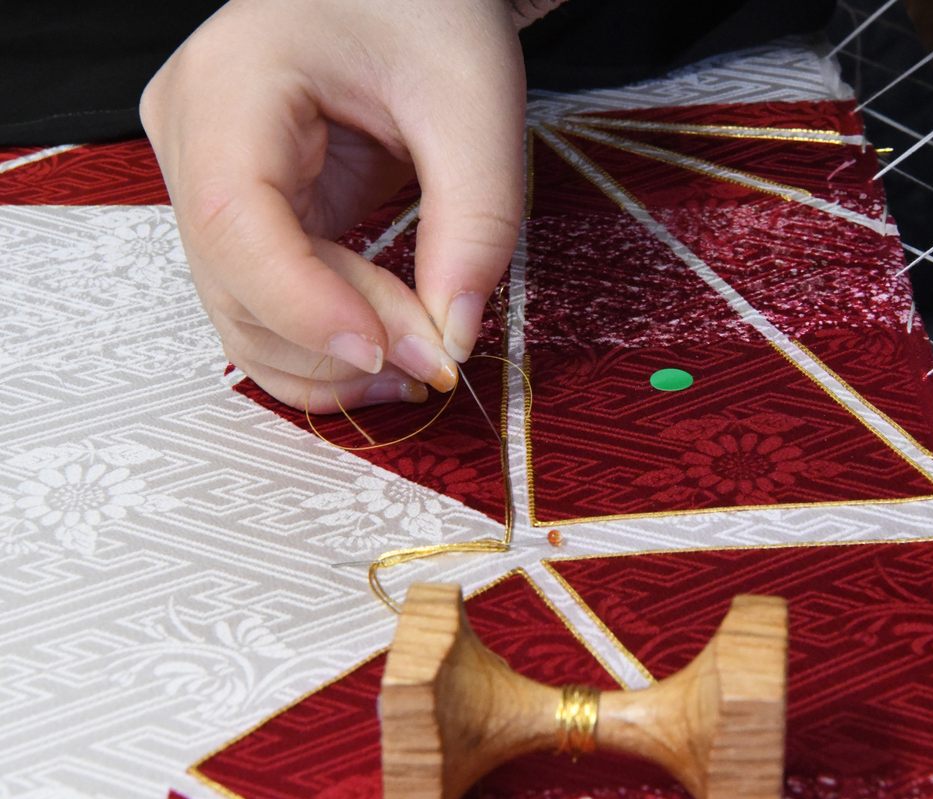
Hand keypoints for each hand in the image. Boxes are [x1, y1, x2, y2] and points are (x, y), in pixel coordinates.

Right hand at [141, 0, 524, 410]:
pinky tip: (390, 357)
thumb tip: (453, 337)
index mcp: (227, 82)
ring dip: (329, 361)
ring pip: (244, 312)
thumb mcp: (473, 102)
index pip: (232, 221)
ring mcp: (211, 181)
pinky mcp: (247, 215)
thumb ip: (474, 221)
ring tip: (422, 365)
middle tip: (439, 361)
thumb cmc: (426, 6)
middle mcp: (194, 137)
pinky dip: (324, 345)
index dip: (304, 306)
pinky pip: (267, 303)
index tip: (393, 353)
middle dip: (339, 341)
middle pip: (237, 282)